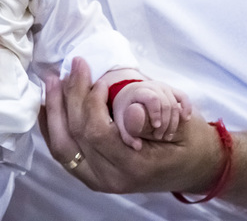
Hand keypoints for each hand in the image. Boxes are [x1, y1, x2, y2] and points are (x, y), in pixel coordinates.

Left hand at [40, 58, 220, 194]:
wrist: (196, 167)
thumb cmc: (190, 143)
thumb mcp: (182, 127)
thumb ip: (155, 119)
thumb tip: (133, 111)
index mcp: (134, 166)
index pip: (97, 131)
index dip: (92, 100)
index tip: (98, 76)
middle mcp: (111, 178)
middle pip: (75, 136)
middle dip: (69, 97)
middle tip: (73, 66)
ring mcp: (98, 179)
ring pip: (62, 145)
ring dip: (55, 110)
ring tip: (53, 80)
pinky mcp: (91, 173)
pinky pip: (63, 151)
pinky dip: (54, 126)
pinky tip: (50, 103)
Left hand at [109, 78, 191, 149]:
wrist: (129, 94)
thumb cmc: (125, 109)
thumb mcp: (121, 121)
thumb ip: (127, 135)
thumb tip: (138, 147)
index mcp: (139, 90)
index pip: (152, 98)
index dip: (156, 113)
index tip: (156, 127)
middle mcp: (153, 86)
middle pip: (166, 104)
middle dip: (165, 123)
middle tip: (159, 137)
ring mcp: (164, 87)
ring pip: (175, 104)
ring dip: (174, 122)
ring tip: (167, 136)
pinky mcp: (172, 90)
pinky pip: (183, 97)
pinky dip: (187, 108)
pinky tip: (186, 119)